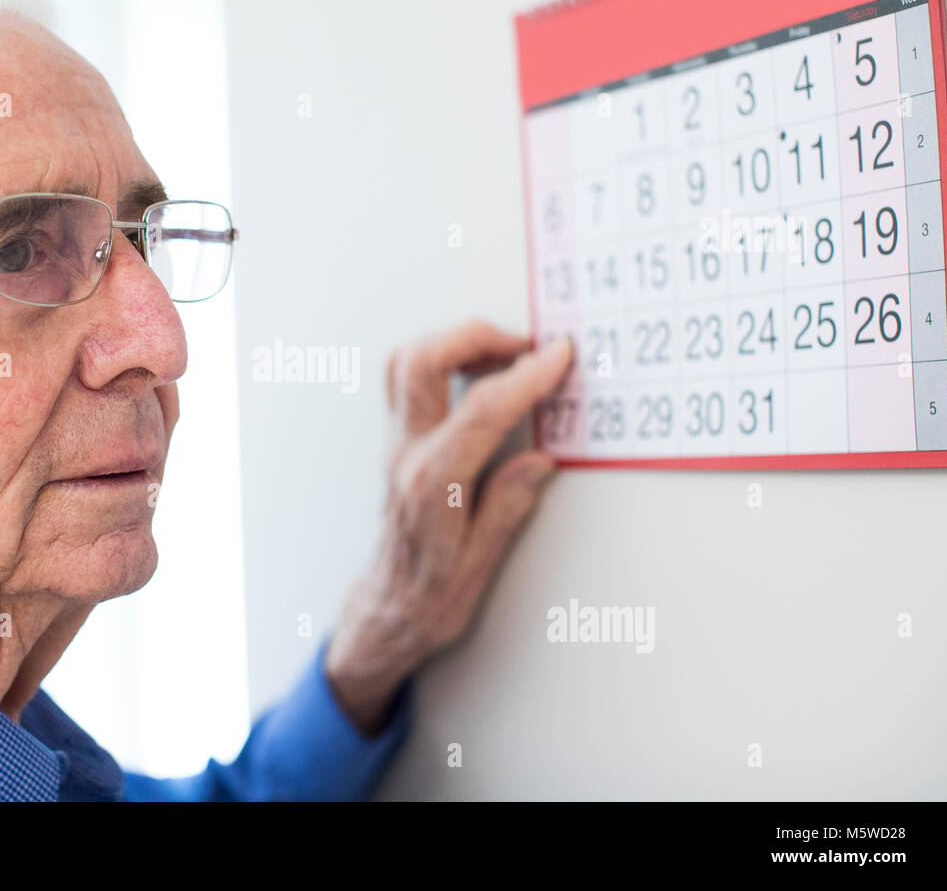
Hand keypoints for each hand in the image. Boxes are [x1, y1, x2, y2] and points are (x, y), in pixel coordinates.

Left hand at [324, 322, 572, 733]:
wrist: (387, 611)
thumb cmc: (431, 596)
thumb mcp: (481, 564)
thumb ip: (508, 505)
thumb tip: (540, 461)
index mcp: (432, 483)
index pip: (481, 410)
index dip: (526, 377)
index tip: (559, 357)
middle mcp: (406, 454)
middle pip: (422, 362)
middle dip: (476, 336)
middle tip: (527, 345)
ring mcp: (396, 444)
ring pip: (406, 361)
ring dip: (455, 342)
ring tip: (506, 352)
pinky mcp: (396, 442)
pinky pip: (408, 380)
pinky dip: (443, 360)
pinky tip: (479, 371)